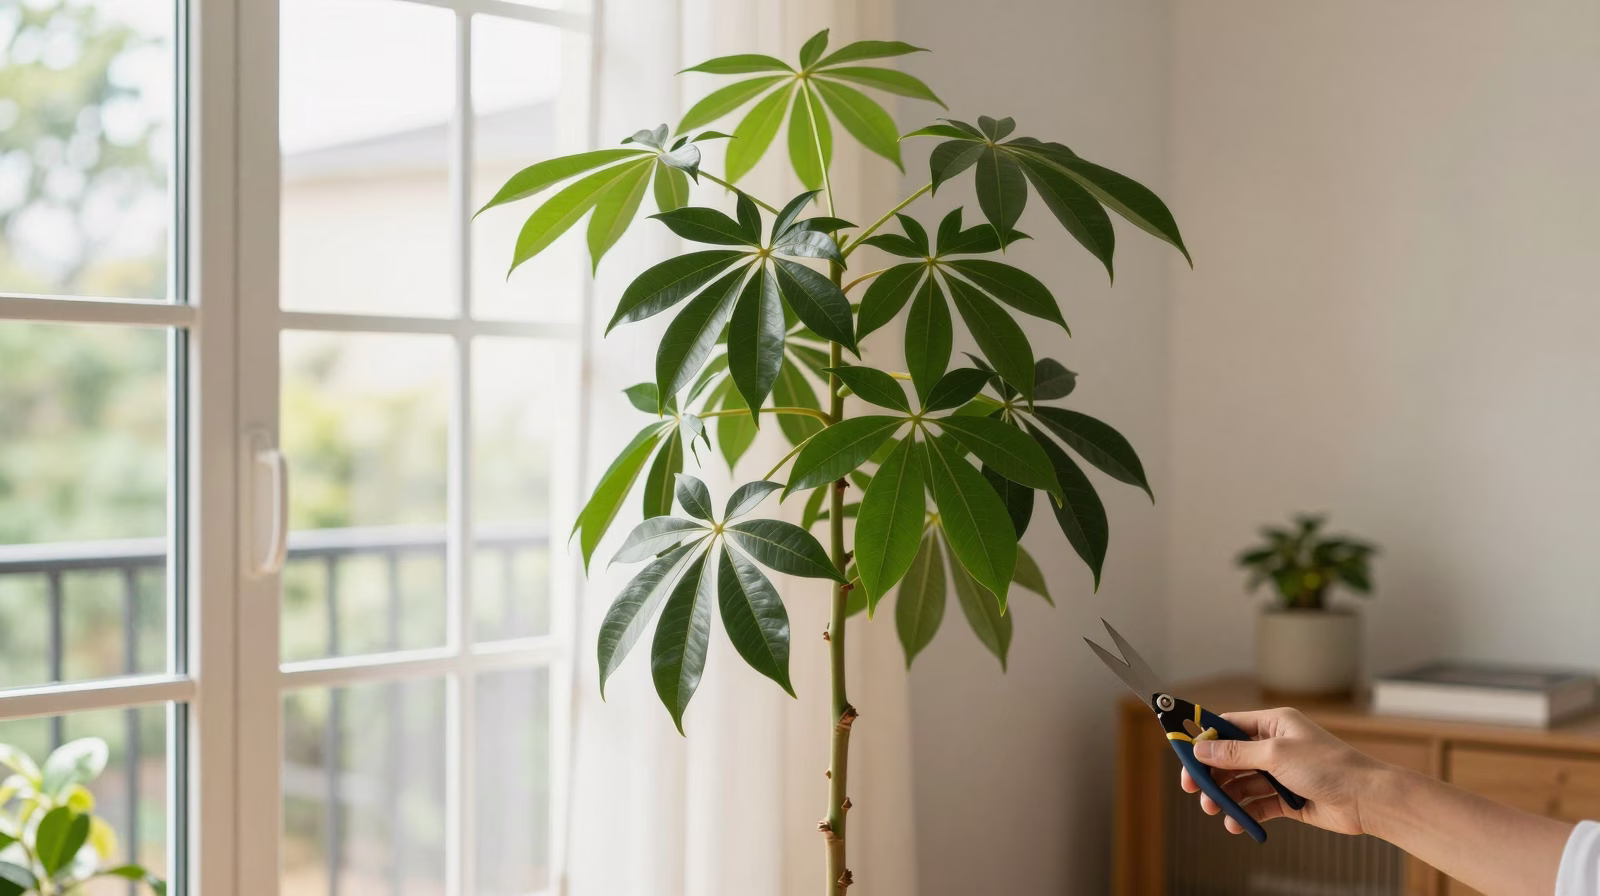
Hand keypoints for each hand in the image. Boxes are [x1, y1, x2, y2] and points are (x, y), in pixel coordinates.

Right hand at [1179, 707, 1384, 836]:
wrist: (1366, 799)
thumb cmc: (1329, 767)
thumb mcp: (1275, 755)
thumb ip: (1236, 753)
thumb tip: (1202, 749)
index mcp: (1274, 725)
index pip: (1229, 726)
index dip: (1205, 739)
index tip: (1184, 754)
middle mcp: (1276, 746)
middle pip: (1231, 758)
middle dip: (1212, 774)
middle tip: (1194, 790)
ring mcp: (1282, 773)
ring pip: (1242, 783)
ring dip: (1226, 797)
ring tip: (1214, 811)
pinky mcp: (1288, 799)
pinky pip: (1258, 804)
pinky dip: (1245, 813)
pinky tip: (1236, 823)